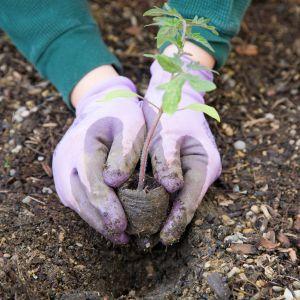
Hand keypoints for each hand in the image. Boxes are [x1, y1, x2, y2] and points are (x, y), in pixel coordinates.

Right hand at [52, 76, 144, 243]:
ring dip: (96, 220)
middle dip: (101, 220)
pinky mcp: (66, 176)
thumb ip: (125, 150)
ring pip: (76, 201)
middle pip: (80, 197)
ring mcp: (62, 169)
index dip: (105, 206)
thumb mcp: (131, 124)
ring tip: (118, 236)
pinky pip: (76, 198)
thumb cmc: (121, 115)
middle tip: (123, 238)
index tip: (121, 226)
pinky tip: (108, 221)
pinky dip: (92, 211)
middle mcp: (66, 160)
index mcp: (82, 144)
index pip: (91, 181)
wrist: (101, 105)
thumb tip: (114, 181)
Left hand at [144, 59, 221, 244]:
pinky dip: (157, 202)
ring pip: (177, 199)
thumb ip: (168, 159)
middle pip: (185, 203)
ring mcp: (191, 171)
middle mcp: (201, 171)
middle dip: (169, 222)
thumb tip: (171, 188)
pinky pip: (169, 190)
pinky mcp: (179, 170)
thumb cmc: (172, 111)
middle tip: (150, 241)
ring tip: (144, 233)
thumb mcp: (169, 132)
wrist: (174, 96)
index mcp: (205, 163)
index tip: (164, 238)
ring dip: (162, 215)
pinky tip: (142, 211)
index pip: (192, 198)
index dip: (178, 219)